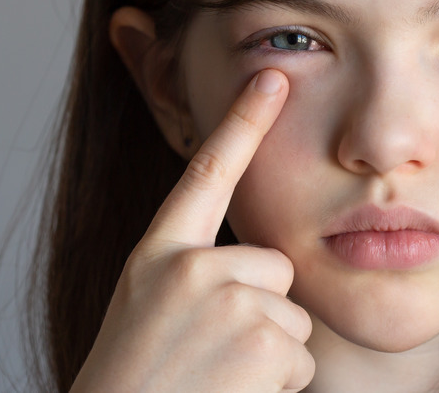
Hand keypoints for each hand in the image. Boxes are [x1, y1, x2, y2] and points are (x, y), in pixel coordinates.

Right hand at [70, 69, 313, 391]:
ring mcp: (225, 298)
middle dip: (262, 311)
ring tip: (217, 378)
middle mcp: (190, 266)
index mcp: (158, 255)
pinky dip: (279, 385)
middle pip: (275, 265)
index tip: (270, 77)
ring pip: (293, 315)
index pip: (206, 173)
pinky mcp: (261, 338)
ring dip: (269, 354)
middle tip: (213, 354)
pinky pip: (302, 356)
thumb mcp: (147, 308)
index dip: (242, 121)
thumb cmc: (136, 381)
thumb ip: (190, 272)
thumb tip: (259, 263)